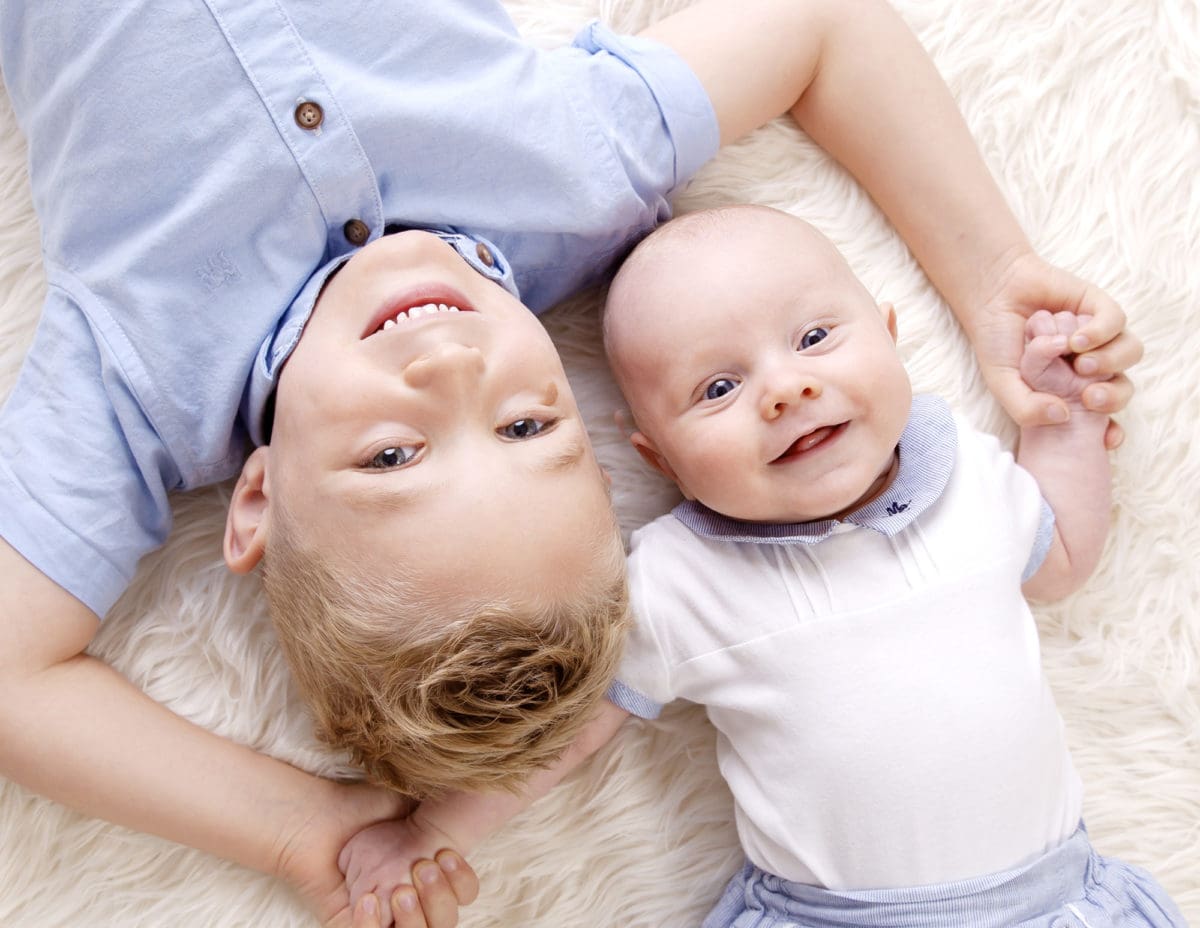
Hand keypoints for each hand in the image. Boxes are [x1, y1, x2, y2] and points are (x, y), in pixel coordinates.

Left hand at [271, 779, 475, 927]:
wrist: (318, 820)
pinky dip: (372, 927)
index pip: (464, 894)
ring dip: (416, 918)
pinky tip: (366, 900)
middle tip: (421, 869)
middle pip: (447, 923)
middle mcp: (411, 904)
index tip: (445, 854)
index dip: (461, 881)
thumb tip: (464, 816)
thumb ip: (436, 824)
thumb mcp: (407, 810)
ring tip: (400, 891)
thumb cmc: (362, 814)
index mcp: (429, 877)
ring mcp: (384, 921)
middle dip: (440, 898)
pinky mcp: (354, 926)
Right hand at [968, 251, 1141, 446]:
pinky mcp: (1097, 306)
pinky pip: (1116, 322)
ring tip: (1078, 363)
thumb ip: (1026, 408)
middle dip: (1113, 396)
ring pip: (1129, 352)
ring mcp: (1097, 334)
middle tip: (1089, 397)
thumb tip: (1064, 415)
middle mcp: (1090, 363)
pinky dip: (1100, 333)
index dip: (1112, 428)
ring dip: (1109, 362)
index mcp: (1072, 387)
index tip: (1106, 439)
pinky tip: (1074, 339)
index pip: (1104, 414)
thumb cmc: (997, 343)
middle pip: (1124, 385)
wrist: (991, 298)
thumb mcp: (1004, 385)